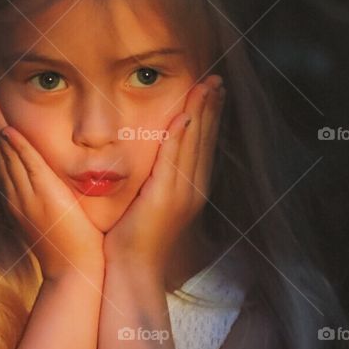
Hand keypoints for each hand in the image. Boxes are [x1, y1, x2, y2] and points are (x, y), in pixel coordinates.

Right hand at [0, 85, 104, 279]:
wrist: (73, 272)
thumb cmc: (70, 248)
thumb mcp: (54, 218)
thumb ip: (50, 197)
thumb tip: (52, 182)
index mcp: (19, 196)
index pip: (2, 157)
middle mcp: (16, 193)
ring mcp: (27, 195)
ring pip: (6, 151)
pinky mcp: (43, 197)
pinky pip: (26, 165)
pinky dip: (14, 146)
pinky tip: (6, 127)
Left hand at [104, 75, 225, 274]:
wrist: (132, 270)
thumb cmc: (134, 240)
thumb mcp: (149, 204)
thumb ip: (156, 181)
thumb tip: (155, 163)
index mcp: (190, 189)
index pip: (202, 144)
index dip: (209, 116)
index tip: (211, 90)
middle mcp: (192, 189)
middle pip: (205, 139)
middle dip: (211, 107)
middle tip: (216, 78)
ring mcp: (182, 194)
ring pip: (194, 145)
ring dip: (201, 113)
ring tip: (206, 86)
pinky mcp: (165, 199)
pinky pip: (175, 161)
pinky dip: (181, 137)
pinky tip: (184, 116)